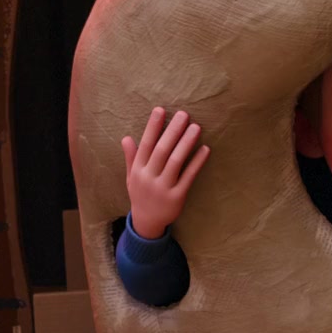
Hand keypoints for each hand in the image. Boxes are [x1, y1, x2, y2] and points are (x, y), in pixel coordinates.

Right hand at [120, 108, 210, 238]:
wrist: (147, 223)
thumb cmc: (140, 195)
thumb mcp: (131, 177)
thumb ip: (131, 157)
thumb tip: (126, 137)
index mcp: (138, 170)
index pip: (145, 144)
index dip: (153, 127)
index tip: (160, 110)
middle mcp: (149, 177)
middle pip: (161, 150)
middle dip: (172, 131)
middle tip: (184, 114)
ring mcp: (163, 187)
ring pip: (175, 161)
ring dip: (186, 143)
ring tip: (196, 127)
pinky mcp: (177, 197)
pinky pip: (188, 176)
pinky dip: (197, 163)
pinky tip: (205, 149)